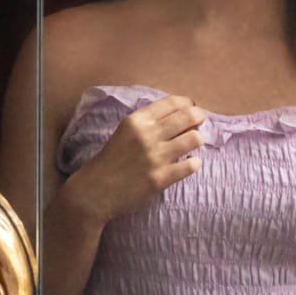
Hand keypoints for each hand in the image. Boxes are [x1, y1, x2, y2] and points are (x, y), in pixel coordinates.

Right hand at [64, 95, 207, 223]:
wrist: (95, 191)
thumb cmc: (110, 160)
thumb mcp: (124, 132)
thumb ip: (146, 123)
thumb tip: (177, 116)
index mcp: (137, 120)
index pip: (172, 103)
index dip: (187, 103)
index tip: (191, 108)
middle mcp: (148, 135)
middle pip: (187, 117)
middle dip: (198, 117)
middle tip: (199, 122)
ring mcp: (156, 157)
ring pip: (193, 139)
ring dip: (197, 139)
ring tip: (194, 142)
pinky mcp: (161, 177)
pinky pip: (190, 166)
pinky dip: (194, 163)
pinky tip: (190, 163)